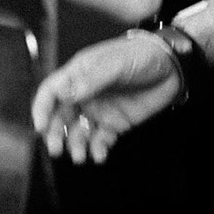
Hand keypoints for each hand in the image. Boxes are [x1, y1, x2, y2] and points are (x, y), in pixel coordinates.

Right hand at [30, 31, 182, 164]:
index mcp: (79, 74)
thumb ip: (92, 79)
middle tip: (56, 149)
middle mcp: (84, 94)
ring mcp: (99, 110)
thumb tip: (65, 94)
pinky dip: (97, 149)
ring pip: (78, 131)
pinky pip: (101, 139)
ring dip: (75, 145)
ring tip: (80, 157)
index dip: (41, 108)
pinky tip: (99, 155)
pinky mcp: (115, 123)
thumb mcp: (116, 63)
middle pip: (60, 116)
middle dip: (55, 133)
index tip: (40, 126)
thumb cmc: (141, 56)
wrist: (173, 67)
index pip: (52, 91)